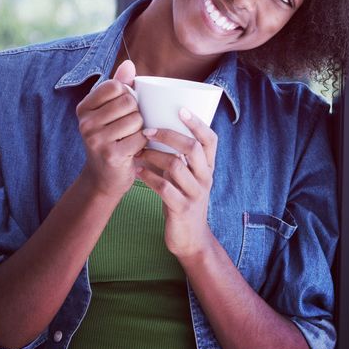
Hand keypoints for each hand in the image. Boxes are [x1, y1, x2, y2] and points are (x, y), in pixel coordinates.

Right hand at [75, 60, 144, 197]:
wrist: (104, 178)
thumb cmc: (112, 139)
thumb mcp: (110, 112)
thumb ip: (120, 86)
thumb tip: (129, 63)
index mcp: (84, 107)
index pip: (115, 86)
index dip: (128, 95)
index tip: (124, 110)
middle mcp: (85, 122)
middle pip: (127, 101)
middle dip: (137, 112)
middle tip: (130, 127)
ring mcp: (95, 139)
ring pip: (136, 119)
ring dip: (141, 129)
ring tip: (131, 138)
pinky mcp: (110, 154)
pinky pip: (139, 137)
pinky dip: (142, 143)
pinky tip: (134, 150)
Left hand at [135, 107, 218, 259]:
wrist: (191, 239)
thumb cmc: (183, 200)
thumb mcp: (188, 177)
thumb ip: (179, 157)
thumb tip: (157, 127)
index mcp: (208, 167)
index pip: (210, 139)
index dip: (198, 123)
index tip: (181, 109)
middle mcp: (205, 178)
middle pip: (192, 148)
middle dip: (169, 135)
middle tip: (148, 130)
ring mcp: (195, 194)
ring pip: (176, 166)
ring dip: (153, 155)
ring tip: (139, 152)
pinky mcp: (182, 209)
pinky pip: (164, 188)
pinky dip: (149, 177)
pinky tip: (138, 171)